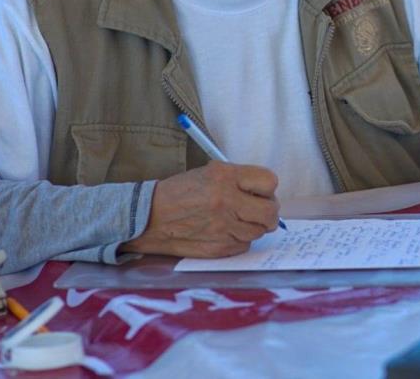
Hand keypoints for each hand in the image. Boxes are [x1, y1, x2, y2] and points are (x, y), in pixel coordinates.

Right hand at [121, 161, 280, 257]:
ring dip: (253, 226)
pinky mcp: (218, 248)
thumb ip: (239, 179)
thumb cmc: (180, 192)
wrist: (149, 217)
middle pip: (270, 211)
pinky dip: (239, 240)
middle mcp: (226, 201)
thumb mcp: (210, 172)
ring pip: (259, 231)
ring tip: (237, 220)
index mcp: (225, 176)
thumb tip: (265, 193)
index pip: (269, 181)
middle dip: (269, 212)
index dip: (268, 188)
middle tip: (260, 211)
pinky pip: (244, 245)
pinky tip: (225, 232)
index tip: (262, 192)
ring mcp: (223, 227)